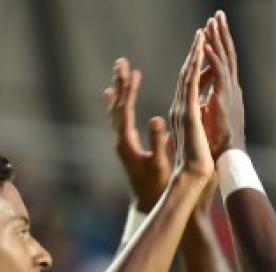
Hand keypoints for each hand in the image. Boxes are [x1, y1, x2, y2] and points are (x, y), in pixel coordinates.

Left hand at [105, 59, 170, 212]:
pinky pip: (119, 119)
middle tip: (121, 62)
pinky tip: (115, 96)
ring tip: (119, 71)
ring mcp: (121, 143)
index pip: (126, 111)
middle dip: (120, 84)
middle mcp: (120, 141)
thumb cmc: (156, 187)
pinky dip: (118, 104)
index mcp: (127, 143)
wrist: (146, 204)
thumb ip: (158, 142)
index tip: (134, 72)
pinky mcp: (125, 146)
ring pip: (116, 111)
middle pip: (117, 106)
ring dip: (118, 90)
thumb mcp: (160, 164)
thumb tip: (157, 118)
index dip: (129, 91)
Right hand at [168, 26, 214, 183]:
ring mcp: (183, 110)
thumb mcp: (199, 138)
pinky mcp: (188, 113)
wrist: (194, 179)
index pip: (189, 86)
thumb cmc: (198, 166)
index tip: (201, 52)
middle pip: (187, 75)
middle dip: (193, 54)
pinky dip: (195, 64)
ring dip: (194, 53)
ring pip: (188, 74)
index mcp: (183, 116)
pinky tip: (200, 49)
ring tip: (200, 34)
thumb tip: (202, 117)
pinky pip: (191, 82)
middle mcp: (180, 109)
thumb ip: (198, 124)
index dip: (194, 67)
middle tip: (200, 34)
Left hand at [200, 11, 245, 157]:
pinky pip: (218, 75)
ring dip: (218, 40)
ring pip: (223, 60)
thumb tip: (203, 102)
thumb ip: (208, 106)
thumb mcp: (212, 119)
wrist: (227, 159)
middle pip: (225, 55)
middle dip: (220, 35)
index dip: (217, 46)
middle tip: (218, 15)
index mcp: (225, 92)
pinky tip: (207, 46)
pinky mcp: (223, 100)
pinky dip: (213, 60)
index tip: (212, 30)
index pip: (221, 63)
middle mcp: (229, 89)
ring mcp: (227, 93)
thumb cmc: (220, 144)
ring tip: (213, 21)